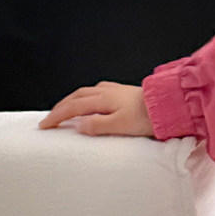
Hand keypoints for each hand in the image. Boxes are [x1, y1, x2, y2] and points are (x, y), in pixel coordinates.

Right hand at [38, 81, 154, 136]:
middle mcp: (107, 91)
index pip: (72, 107)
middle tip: (50, 117)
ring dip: (72, 100)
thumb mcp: (120, 125)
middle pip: (76, 96)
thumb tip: (76, 124)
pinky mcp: (124, 91)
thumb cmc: (148, 117)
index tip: (44, 125)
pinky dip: (86, 96)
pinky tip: (91, 100)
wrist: (171, 105)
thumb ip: (97, 125)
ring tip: (65, 109)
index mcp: (103, 99)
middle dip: (61, 106)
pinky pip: (97, 91)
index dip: (57, 116)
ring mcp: (116, 89)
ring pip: (86, 91)